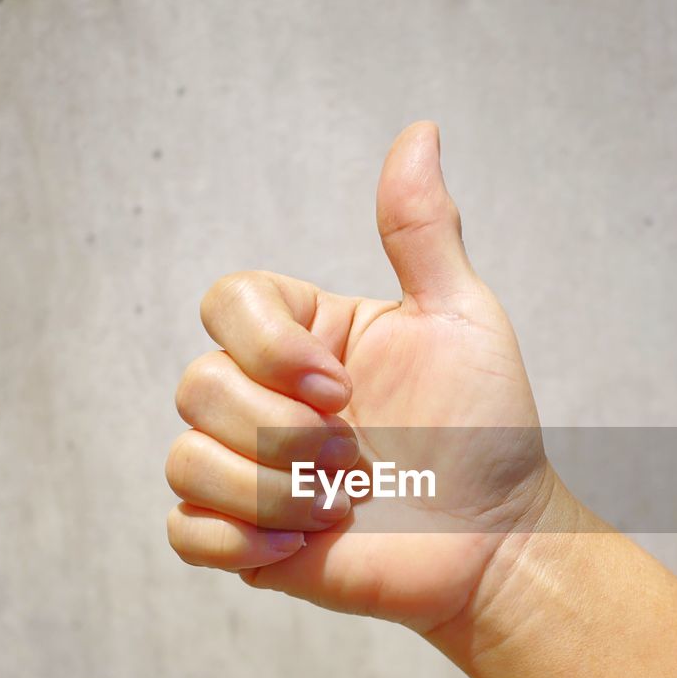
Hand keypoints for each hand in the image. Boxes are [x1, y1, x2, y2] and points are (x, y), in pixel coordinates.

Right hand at [166, 122, 554, 636]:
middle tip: (357, 459)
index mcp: (306, 339)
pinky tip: (297, 547)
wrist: (494, 542)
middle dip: (280, 431)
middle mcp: (267, 398)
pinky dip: (234, 538)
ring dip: (270, 490)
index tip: (343, 389)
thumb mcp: (462, 319)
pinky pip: (183, 529)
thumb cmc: (486, 430)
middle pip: (196, 385)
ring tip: (340, 507)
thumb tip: (419, 130)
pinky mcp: (244, 539)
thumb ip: (421, 231)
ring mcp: (250, 469)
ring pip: (185, 459)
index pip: (228, 303)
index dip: (270, 347)